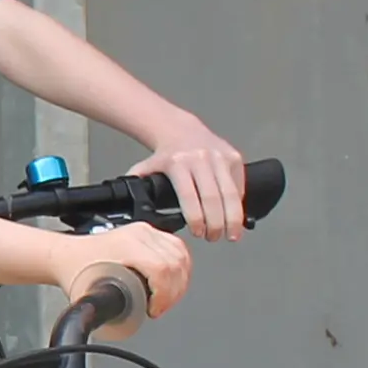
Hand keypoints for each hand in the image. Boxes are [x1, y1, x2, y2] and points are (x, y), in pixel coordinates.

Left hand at [64, 226, 191, 325]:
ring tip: (165, 298)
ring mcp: (146, 232)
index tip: (154, 309)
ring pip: (181, 255)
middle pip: (176, 263)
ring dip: (179, 282)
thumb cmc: (74, 269)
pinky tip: (173, 282)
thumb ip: (107, 308)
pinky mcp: (149, 234)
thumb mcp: (91, 293)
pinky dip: (180, 268)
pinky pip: (178, 249)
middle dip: (172, 293)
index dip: (164, 294)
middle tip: (159, 307)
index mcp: (125, 245)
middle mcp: (139, 235)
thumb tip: (124, 323)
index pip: (162, 268)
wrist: (67, 254)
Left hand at [125, 124, 249, 241]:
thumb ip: (139, 184)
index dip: (196, 218)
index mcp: (177, 163)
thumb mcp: (148, 167)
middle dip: (216, 224)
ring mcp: (219, 157)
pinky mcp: (233, 157)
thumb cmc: (166, 154)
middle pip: (213, 198)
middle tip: (214, 237)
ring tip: (231, 235)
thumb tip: (128, 206)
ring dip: (233, 218)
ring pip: (230, 194)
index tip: (198, 233)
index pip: (189, 196)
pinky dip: (238, 204)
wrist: (181, 129)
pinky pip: (239, 185)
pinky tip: (235, 216)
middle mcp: (200, 159)